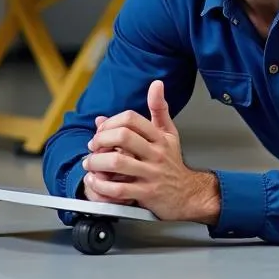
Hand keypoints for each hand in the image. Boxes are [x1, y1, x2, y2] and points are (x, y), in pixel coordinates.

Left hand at [81, 80, 220, 224]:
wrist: (188, 193)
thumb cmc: (172, 162)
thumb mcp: (169, 132)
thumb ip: (159, 109)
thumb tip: (156, 84)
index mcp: (159, 137)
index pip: (131, 119)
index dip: (110, 122)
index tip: (101, 130)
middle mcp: (156, 153)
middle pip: (123, 137)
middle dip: (100, 140)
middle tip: (93, 146)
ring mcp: (151, 173)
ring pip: (117, 162)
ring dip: (96, 162)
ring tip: (90, 164)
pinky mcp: (146, 194)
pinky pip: (118, 189)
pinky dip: (101, 185)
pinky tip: (96, 182)